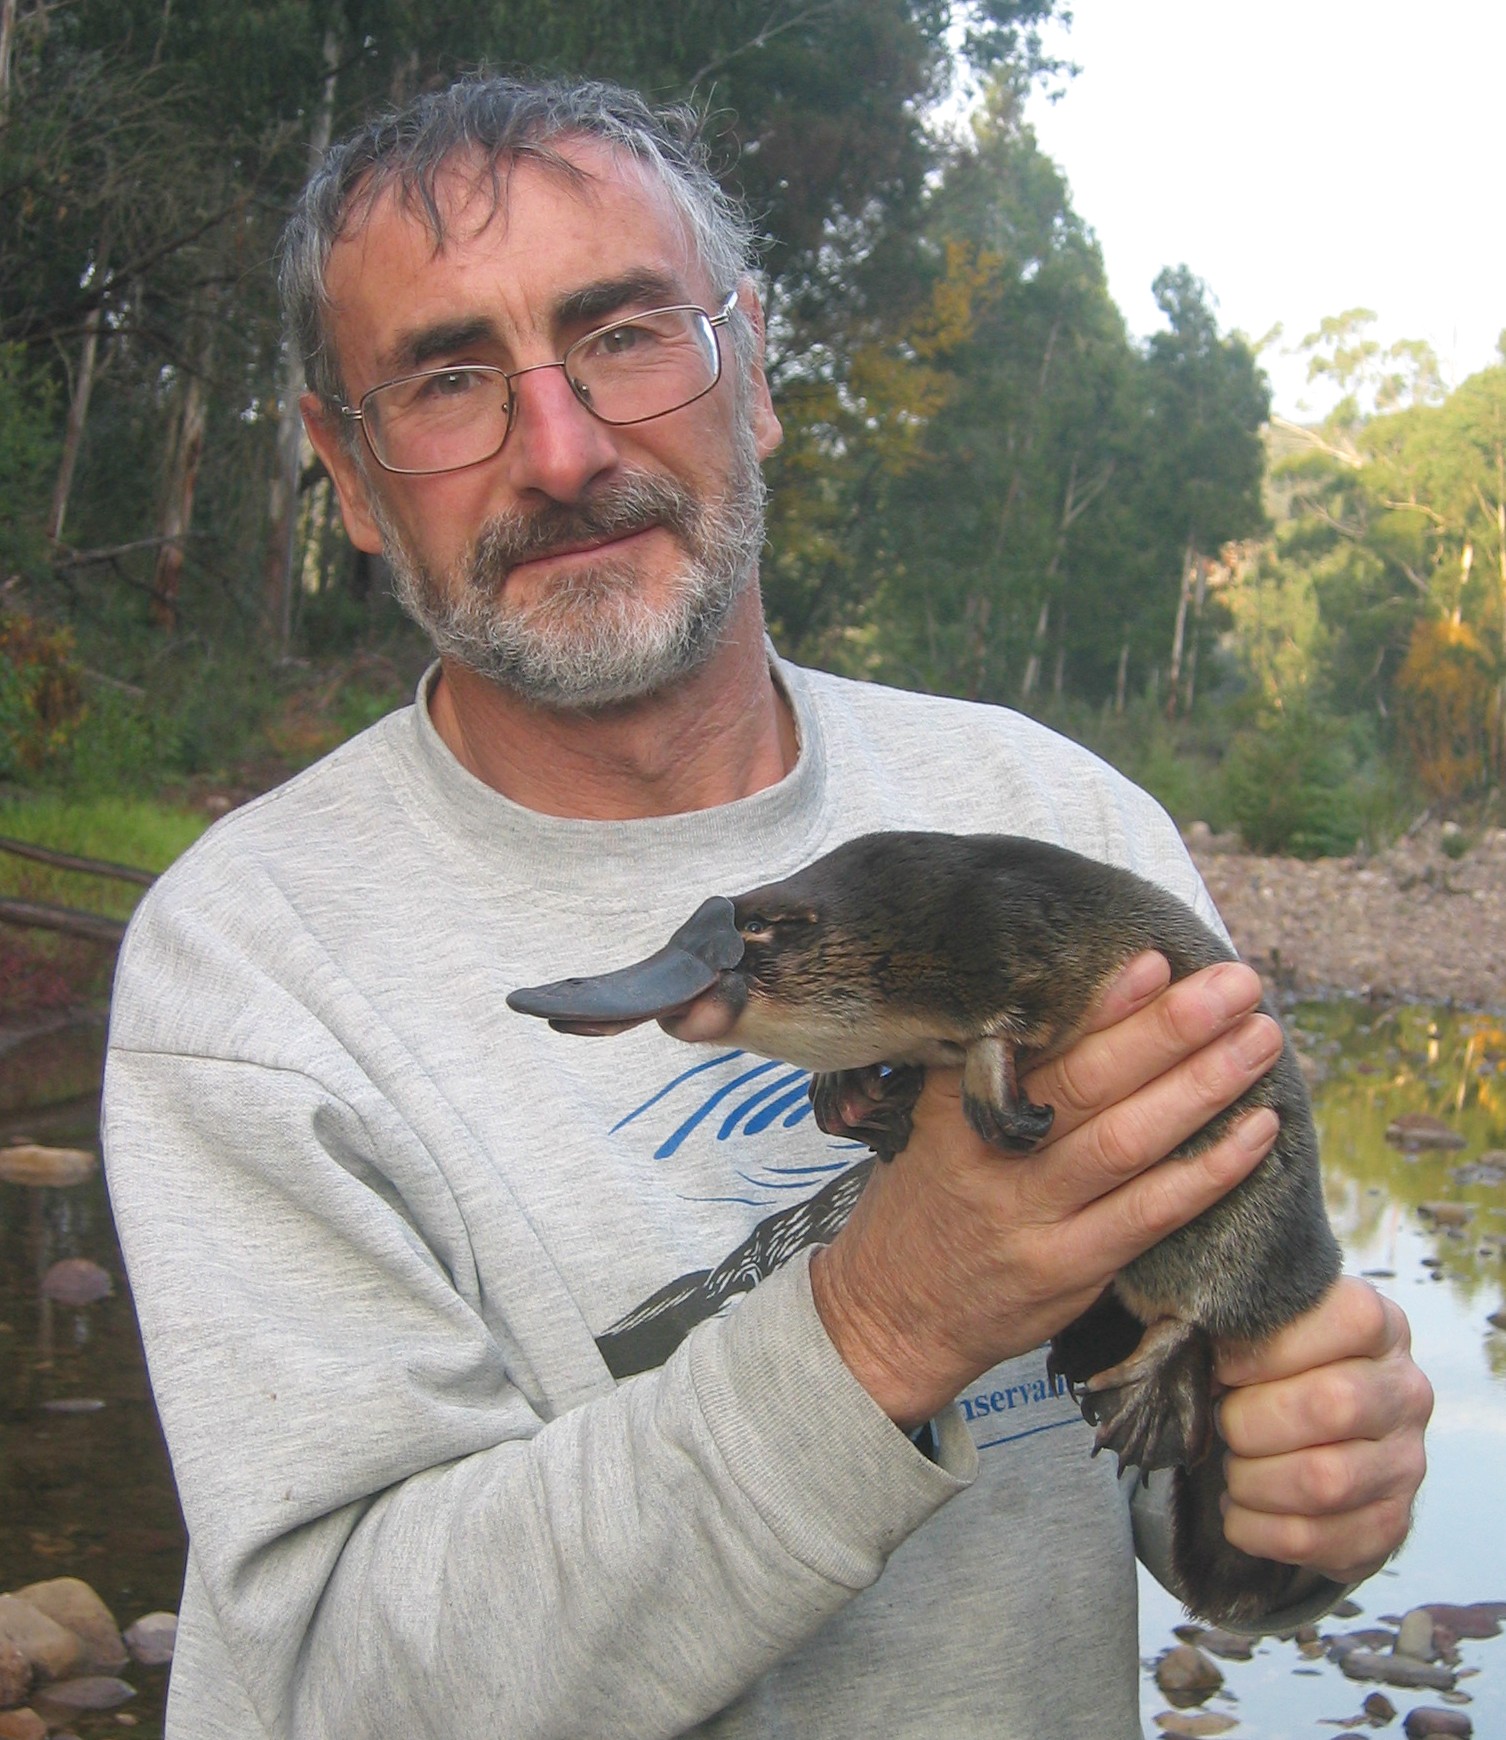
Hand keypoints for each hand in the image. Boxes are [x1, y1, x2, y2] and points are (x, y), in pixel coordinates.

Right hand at [811, 952, 1284, 1428]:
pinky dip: (1208, 1171)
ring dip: (1202, 1087)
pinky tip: (1256, 1132)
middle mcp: (991, 1152)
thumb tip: (1079, 997)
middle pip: (1089, 1083)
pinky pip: (1150, 1214)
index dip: (1100, 1004)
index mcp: (955, 1102)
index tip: (1156, 962)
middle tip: (1235, 986)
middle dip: (1169, 1029)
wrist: (890, 1312)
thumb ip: (992, 1068)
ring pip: (1128, 1142)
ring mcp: (1031, 1214)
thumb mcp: (932, 1119)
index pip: (1034, 1040)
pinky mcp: (1069, 1269)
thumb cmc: (927, 1198)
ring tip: (1260, 1041)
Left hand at [1214, 1276, 1431, 1583]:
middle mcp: (1405, 1391)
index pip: (1347, 1321)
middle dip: (1250, 1421)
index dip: (1270, 1347)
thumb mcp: (1258, 1328)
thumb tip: (1186, 1341)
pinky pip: (1316, 1539)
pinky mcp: (1390, 1524)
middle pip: (1332, 1406)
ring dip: (1252, 1480)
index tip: (1221, 1366)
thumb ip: (1231, 1324)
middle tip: (1222, 1424)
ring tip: (1232, 1470)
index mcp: (1379, 1325)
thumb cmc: (1272, 1368)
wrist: (1311, 1435)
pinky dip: (1258, 1529)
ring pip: (1325, 1481)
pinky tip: (1240, 1510)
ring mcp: (1406, 1463)